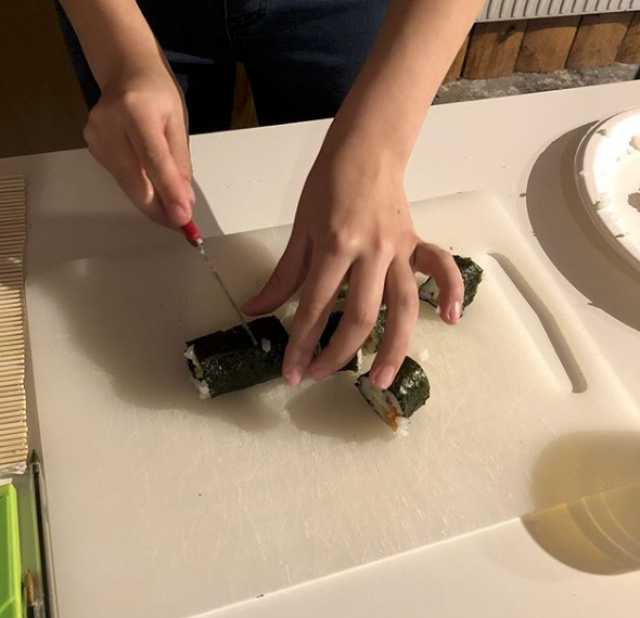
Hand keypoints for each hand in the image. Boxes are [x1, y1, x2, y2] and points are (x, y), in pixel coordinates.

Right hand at [83, 65, 193, 227]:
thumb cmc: (157, 94)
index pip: (154, 159)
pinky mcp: (92, 148)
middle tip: (182, 226)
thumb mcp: (177, 123)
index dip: (169, 192)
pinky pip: (122, 179)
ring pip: (128, 185)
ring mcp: (96, 136)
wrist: (125, 71)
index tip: (183, 218)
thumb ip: (180, 163)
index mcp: (136, 110)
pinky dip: (141, 190)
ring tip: (173, 210)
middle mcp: (109, 123)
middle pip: (135, 180)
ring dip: (153, 203)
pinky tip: (155, 190)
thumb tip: (184, 202)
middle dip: (160, 209)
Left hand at [243, 138, 463, 388]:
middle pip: (360, 315)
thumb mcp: (300, 229)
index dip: (300, 344)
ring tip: (380, 380)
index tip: (290, 373)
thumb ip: (283, 275)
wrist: (366, 149)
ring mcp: (399, 249)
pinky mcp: (416, 244)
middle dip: (337, 354)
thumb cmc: (329, 185)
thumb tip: (255, 310)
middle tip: (319, 376)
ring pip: (402, 305)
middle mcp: (371, 251)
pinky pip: (441, 268)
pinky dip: (450, 291)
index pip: (315, 307)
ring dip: (393, 347)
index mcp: (335, 245)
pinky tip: (449, 319)